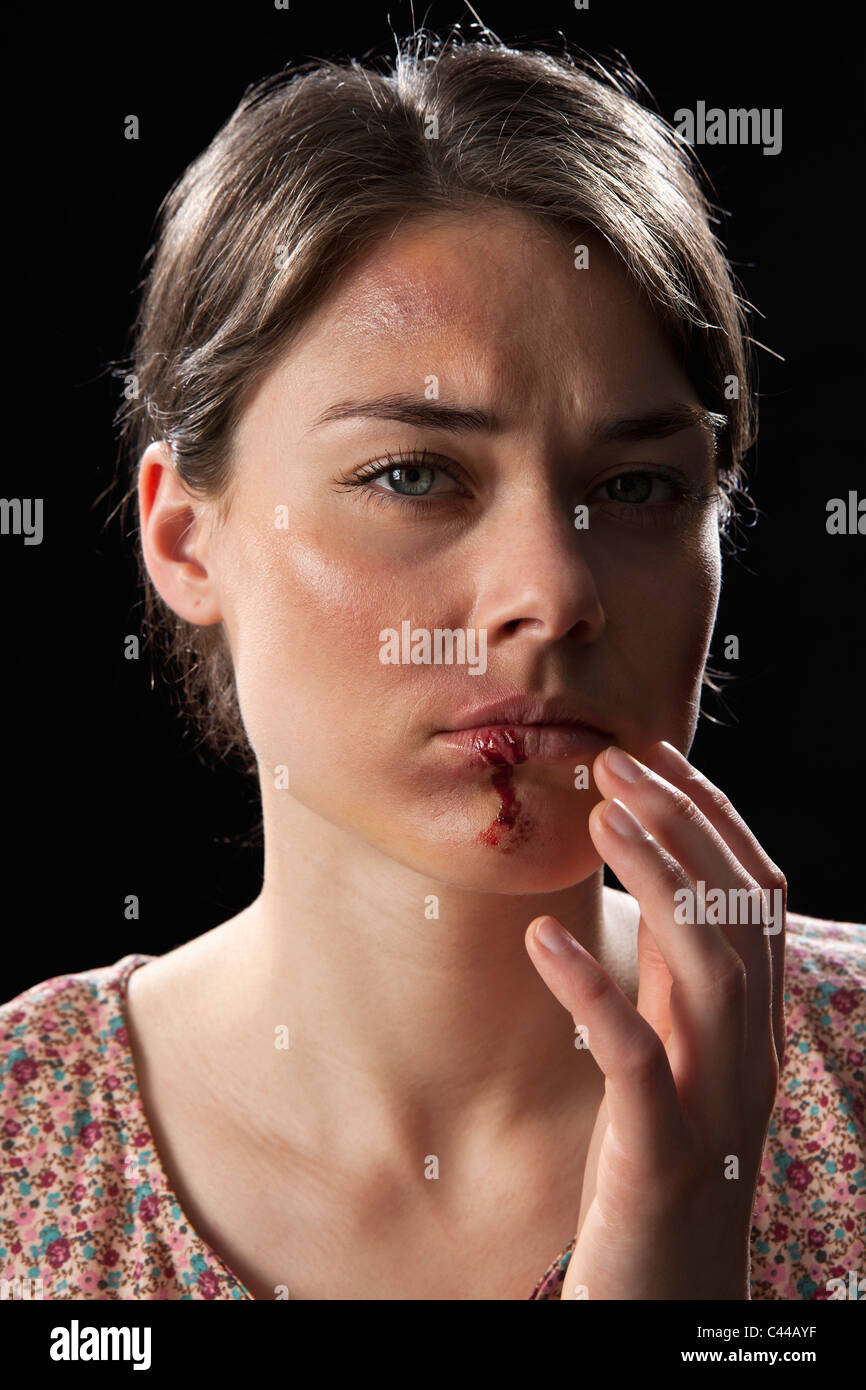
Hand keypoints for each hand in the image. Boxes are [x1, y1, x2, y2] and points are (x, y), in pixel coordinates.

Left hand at [525, 740, 785, 1299]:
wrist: (669, 1310)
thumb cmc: (657, 1170)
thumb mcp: (671, 1060)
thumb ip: (667, 983)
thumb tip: (644, 883)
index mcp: (750, 1029)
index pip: (755, 901)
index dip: (712, 820)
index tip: (656, 757)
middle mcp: (749, 1059)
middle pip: (740, 919)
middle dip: (686, 828)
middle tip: (619, 763)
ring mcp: (714, 1110)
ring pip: (710, 974)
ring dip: (660, 883)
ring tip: (601, 816)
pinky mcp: (664, 1160)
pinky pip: (636, 1062)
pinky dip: (592, 993)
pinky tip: (543, 938)